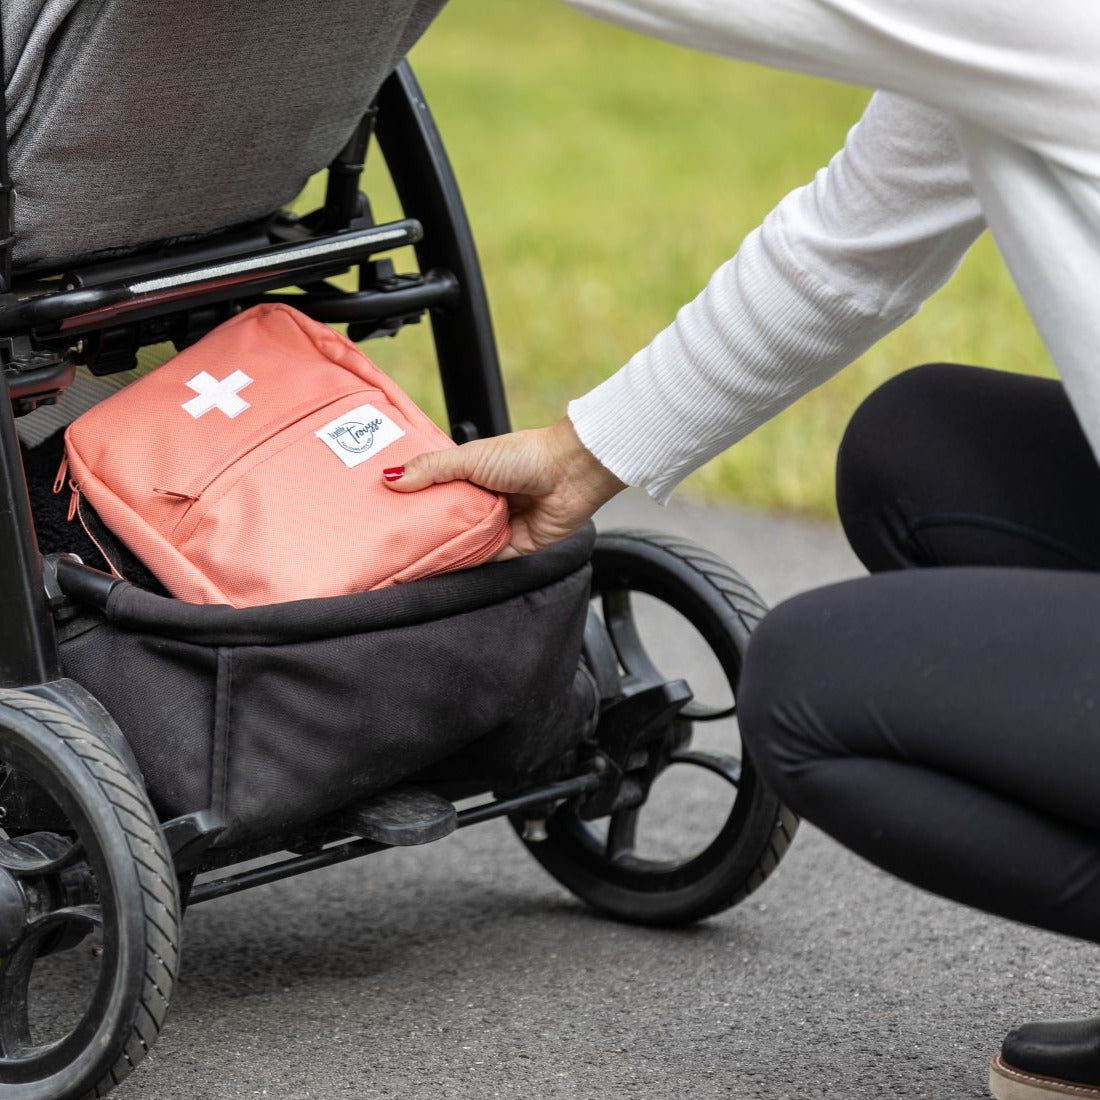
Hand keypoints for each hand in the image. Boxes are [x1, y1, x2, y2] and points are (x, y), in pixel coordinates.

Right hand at [382, 416, 625, 556]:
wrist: (571, 472)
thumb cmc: (525, 456)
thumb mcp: (468, 458)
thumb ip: (430, 470)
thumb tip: (389, 478)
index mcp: (473, 476)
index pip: (438, 494)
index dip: (416, 504)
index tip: (388, 516)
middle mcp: (486, 501)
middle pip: (451, 523)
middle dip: (430, 533)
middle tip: (396, 545)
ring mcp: (502, 525)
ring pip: (468, 545)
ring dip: (449, 552)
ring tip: (414, 563)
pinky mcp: (519, 547)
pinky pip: (489, 561)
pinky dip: (472, 565)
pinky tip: (447, 571)